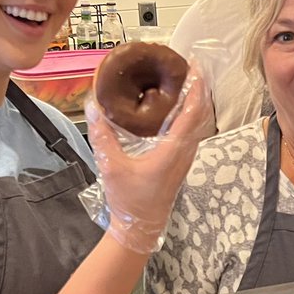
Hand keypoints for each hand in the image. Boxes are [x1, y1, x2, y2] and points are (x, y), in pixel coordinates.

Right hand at [87, 67, 209, 254]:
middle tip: (189, 66)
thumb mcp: (112, 166)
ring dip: (194, 101)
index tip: (195, 68)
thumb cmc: (129, 199)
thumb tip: (94, 105)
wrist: (140, 227)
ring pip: (197, 123)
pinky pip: (190, 132)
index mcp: (173, 151)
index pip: (191, 114)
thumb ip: (103, 136)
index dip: (195, 89)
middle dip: (197, 89)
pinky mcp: (180, 162)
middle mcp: (185, 152)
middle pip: (199, 114)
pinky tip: (177, 107)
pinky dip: (188, 114)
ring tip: (185, 81)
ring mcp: (185, 158)